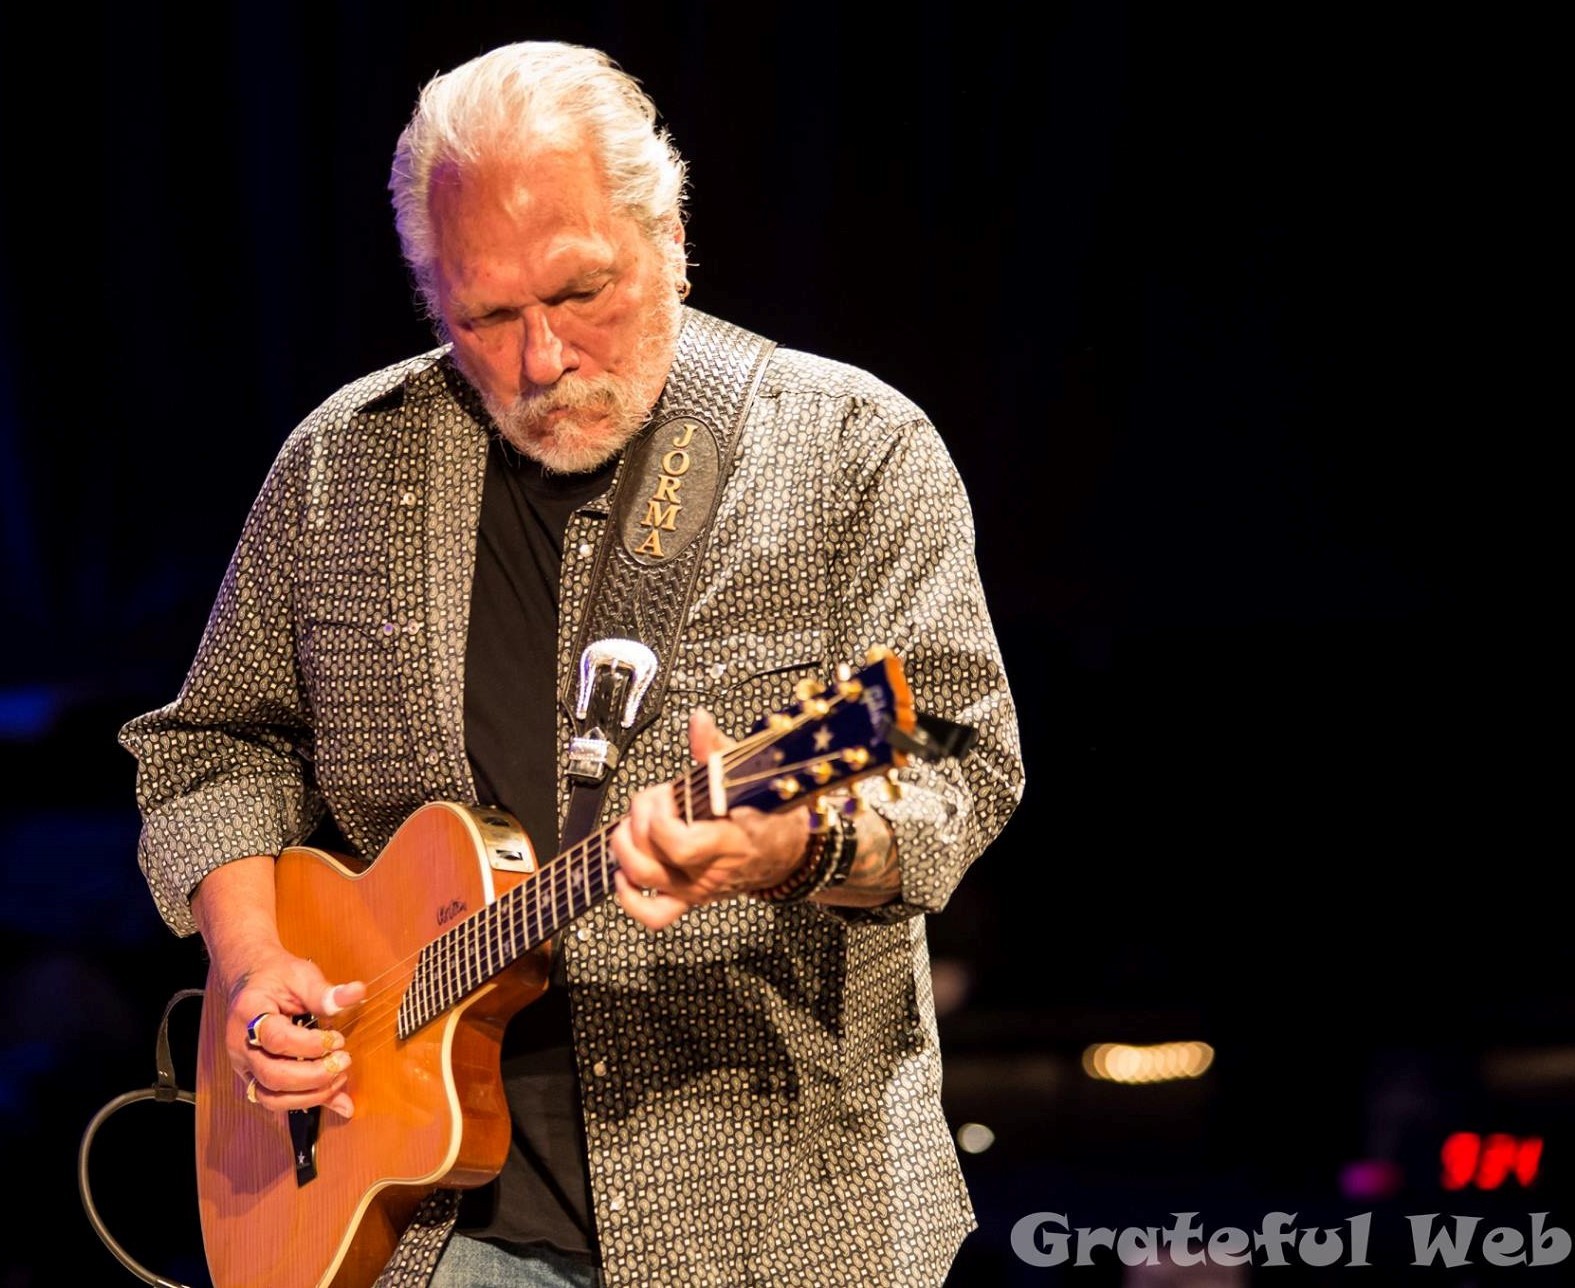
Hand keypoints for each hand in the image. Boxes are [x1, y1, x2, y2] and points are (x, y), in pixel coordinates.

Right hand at [226, 947, 365, 1118]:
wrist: (252, 980)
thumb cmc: (277, 977)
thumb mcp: (301, 975)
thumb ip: (325, 992)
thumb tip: (356, 993)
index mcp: (249, 1013)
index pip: (277, 1039)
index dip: (311, 1045)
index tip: (338, 1039)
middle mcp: (241, 1045)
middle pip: (272, 1076)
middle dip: (313, 1076)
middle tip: (344, 1062)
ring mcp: (244, 1065)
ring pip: (270, 1097)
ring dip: (310, 1095)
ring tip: (339, 1078)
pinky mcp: (254, 1077)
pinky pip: (275, 1099)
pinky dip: (306, 1101)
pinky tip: (332, 1096)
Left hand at [611, 709, 812, 928]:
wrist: (789, 853)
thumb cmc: (771, 813)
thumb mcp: (750, 775)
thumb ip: (717, 750)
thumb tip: (698, 721)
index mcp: (727, 843)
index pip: (679, 845)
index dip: (659, 821)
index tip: (666, 795)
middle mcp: (708, 872)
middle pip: (650, 860)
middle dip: (639, 822)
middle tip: (653, 800)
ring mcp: (696, 888)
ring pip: (643, 879)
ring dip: (626, 847)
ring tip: (635, 823)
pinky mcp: (688, 898)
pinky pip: (652, 914)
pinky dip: (629, 897)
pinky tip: (624, 871)